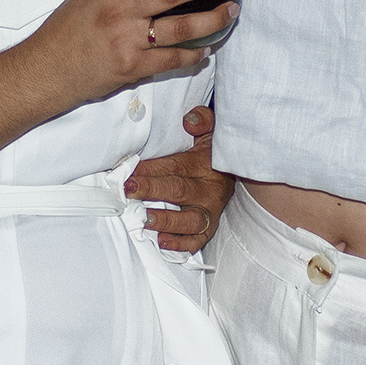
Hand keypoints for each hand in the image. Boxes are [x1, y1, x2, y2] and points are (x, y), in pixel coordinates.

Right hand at [20, 0, 236, 113]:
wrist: (46, 71)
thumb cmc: (63, 32)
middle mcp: (118, 11)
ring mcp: (127, 40)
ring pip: (180, 28)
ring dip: (211, 20)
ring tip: (230, 11)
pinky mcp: (133, 67)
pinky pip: (172, 59)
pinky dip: (193, 55)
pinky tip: (207, 49)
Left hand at [125, 105, 233, 251]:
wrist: (238, 173)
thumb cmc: (213, 152)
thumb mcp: (211, 130)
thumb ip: (202, 120)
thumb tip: (189, 120)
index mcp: (206, 164)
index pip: (175, 166)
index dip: (150, 168)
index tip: (127, 170)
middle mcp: (210, 189)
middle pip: (179, 190)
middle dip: (150, 190)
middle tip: (127, 190)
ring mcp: (211, 211)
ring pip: (190, 220)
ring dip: (166, 221)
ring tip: (145, 220)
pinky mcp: (210, 227)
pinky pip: (197, 240)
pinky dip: (180, 244)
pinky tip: (162, 242)